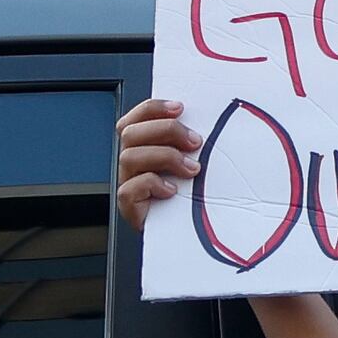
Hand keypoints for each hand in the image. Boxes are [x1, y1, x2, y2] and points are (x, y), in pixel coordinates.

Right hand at [114, 97, 195, 232]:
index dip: (152, 108)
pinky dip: (152, 185)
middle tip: (195, 142)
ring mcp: (129, 183)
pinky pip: (128, 189)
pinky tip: (172, 190)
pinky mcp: (130, 206)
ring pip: (129, 157)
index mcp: (145, 146)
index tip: (180, 108)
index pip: (135, 118)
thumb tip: (209, 118)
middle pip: (129, 133)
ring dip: (165, 158)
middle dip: (165, 131)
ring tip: (192, 169)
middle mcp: (133, 163)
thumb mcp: (197, 158)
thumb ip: (192, 138)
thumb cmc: (196, 191)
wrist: (193, 230)